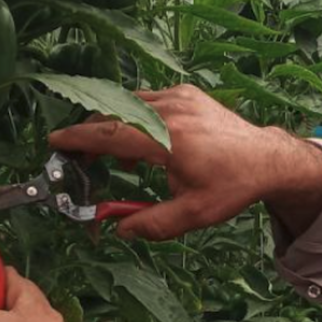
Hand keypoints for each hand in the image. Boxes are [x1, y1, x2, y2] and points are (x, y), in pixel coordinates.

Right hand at [48, 84, 321, 240]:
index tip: (55, 143)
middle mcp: (169, 110)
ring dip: (113, 128)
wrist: (267, 158)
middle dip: (91, 137)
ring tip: (115, 159)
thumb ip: (151, 224)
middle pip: (112, 116)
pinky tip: (140, 145)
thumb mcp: (193, 214)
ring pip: (126, 105)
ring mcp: (177, 96)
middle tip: (80, 162)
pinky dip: (133, 118)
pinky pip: (145, 101)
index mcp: (167, 139)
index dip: (78, 139)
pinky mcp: (185, 92)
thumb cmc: (232, 186)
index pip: (110, 133)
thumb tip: (118, 229)